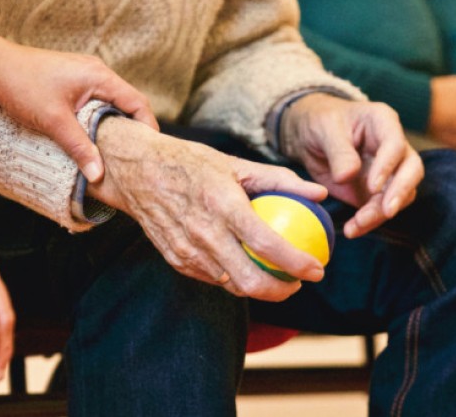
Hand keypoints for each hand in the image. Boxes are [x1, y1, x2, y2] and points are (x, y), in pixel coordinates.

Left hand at [0, 42, 158, 182]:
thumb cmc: (23, 86)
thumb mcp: (54, 122)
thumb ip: (79, 148)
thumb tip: (98, 175)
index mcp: (100, 77)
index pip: (137, 103)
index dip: (147, 128)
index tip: (149, 152)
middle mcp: (97, 72)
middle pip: (127, 103)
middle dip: (132, 130)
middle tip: (133, 157)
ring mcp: (84, 75)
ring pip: (110, 104)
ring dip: (113, 126)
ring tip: (114, 153)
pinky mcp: (72, 81)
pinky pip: (95, 102)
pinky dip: (98, 119)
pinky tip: (91, 138)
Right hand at [88, 118, 328, 301]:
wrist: (136, 171)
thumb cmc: (191, 163)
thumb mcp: (235, 163)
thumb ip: (280, 180)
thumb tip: (319, 193)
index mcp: (222, 204)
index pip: (267, 244)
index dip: (297, 263)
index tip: (317, 269)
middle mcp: (204, 232)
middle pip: (250, 281)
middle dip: (282, 291)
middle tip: (298, 283)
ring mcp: (187, 251)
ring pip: (232, 285)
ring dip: (259, 288)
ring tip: (277, 278)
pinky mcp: (176, 260)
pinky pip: (213, 278)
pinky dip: (233, 278)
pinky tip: (246, 268)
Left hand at [280, 93, 423, 238]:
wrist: (310, 136)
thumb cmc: (320, 122)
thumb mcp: (324, 129)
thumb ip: (338, 151)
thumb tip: (347, 176)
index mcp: (383, 122)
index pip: (395, 144)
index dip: (387, 166)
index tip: (372, 186)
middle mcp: (394, 146)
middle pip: (412, 170)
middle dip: (400, 192)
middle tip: (386, 212)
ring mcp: (390, 170)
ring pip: (401, 194)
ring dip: (381, 213)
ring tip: (357, 225)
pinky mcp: (378, 191)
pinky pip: (382, 209)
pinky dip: (370, 222)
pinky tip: (353, 229)